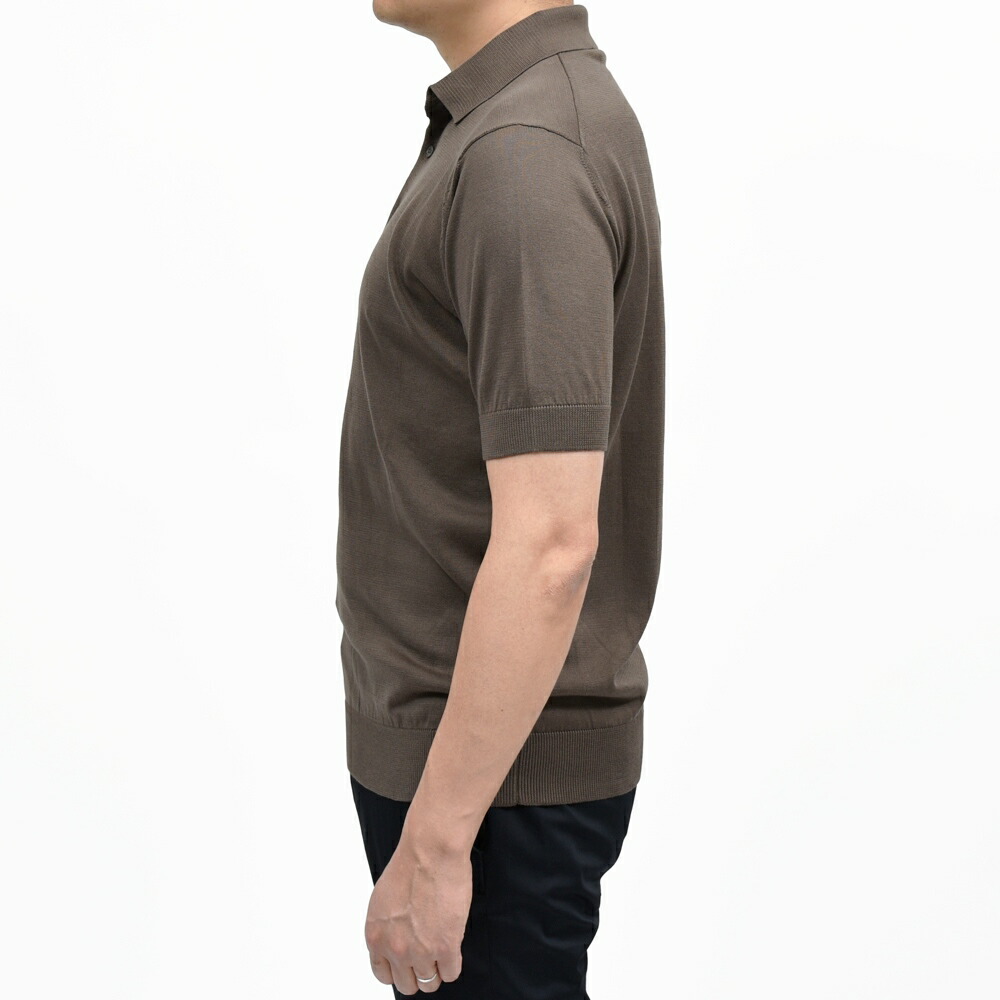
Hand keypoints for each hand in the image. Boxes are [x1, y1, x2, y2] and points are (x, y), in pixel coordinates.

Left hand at [364, 833, 472, 993]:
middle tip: (428, 956)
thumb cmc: (410, 864)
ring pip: (429, 982)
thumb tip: (397, 938)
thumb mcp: (384, 900)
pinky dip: (453, 964)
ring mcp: (420, 951)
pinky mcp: (445, 947)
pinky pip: (450, 973)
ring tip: (442, 949)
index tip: (407, 963)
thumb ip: (387, 926)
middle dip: (417, 972)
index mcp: (376, 936)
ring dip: (436, 968)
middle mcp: (395, 948)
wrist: (430, 851)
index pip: (383, 974)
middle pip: (407, 984)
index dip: (398, 969)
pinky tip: (453, 947)